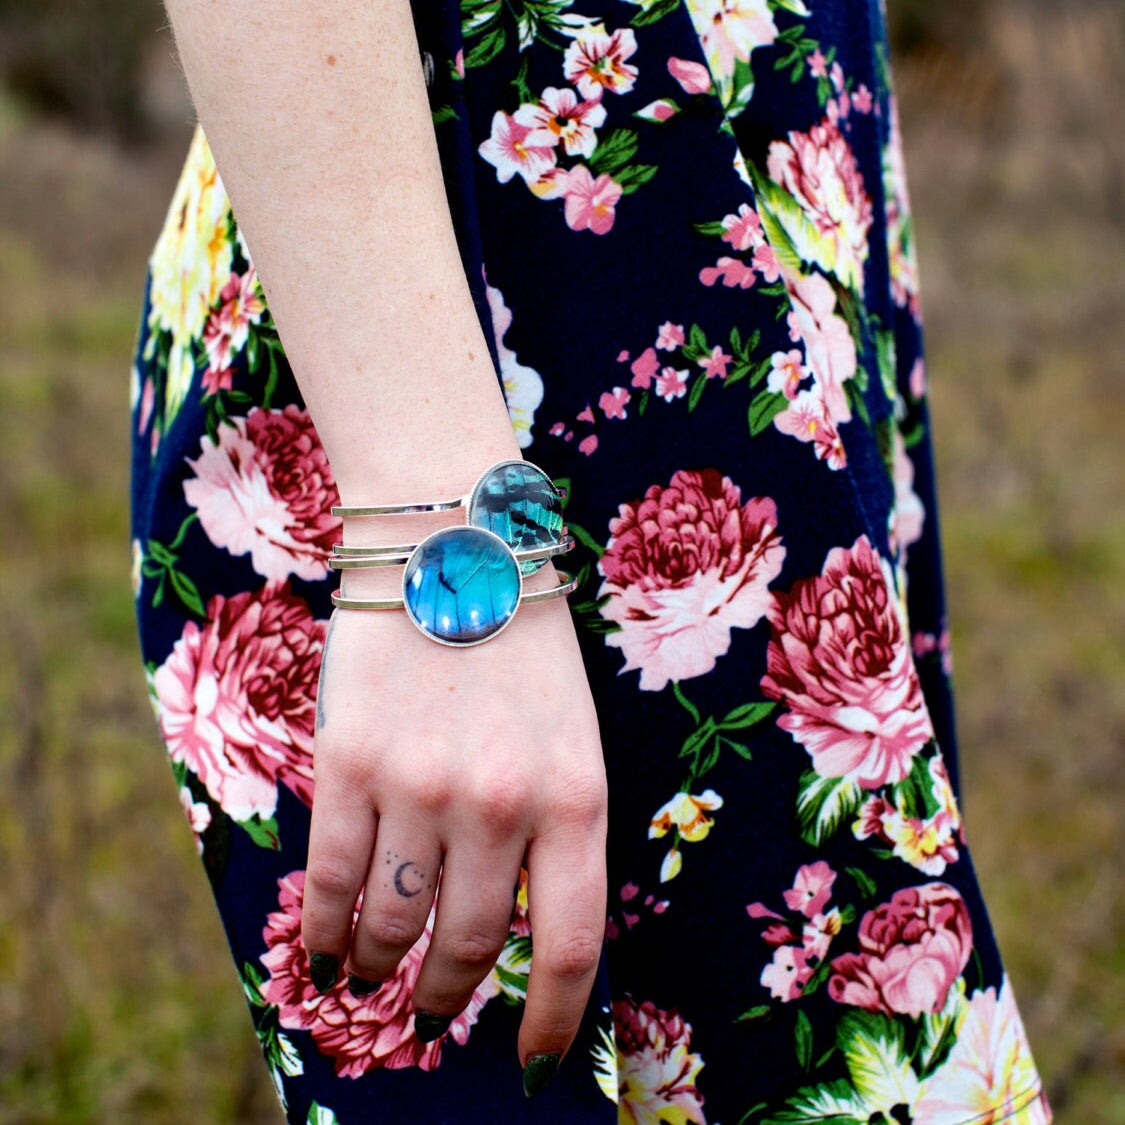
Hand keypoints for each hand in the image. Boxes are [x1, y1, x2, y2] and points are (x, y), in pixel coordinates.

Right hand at [301, 589, 607, 1094]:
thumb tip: (519, 926)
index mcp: (577, 798)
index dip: (552, 1022)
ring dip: (379, 971)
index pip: (572, 946)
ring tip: (372, 981)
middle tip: (435, 1011)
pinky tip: (321, 956)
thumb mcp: (574, 735)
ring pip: (393, 924)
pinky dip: (322, 933)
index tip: (532, 1060)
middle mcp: (501, 805)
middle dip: (449, 996)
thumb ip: (552, 829)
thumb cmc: (526, 645)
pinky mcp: (349, 764)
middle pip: (473, 946)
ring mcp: (420, 786)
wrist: (453, 544)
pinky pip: (330, 880)